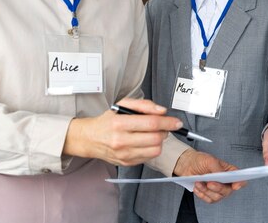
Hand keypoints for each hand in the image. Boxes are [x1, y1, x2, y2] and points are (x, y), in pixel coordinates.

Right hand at [63, 98, 182, 165]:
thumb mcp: (123, 105)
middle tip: (163, 126)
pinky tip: (145, 142)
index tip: (177, 122)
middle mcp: (121, 140)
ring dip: (159, 141)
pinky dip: (151, 148)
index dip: (168, 122)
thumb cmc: (108, 120)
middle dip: (165, 131)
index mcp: (120, 123)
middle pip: (156, 138)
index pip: (151, 123)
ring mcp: (124, 154)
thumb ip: (144, 105)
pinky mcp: (126, 163)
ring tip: (153, 134)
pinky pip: (148, 157)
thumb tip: (162, 111)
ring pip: (155, 150)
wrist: (90, 138)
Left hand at [173, 149, 244, 203]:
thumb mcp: (210, 160)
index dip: (240, 183)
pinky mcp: (209, 194)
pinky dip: (202, 194)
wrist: (188, 164)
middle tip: (209, 183)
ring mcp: (217, 189)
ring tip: (199, 182)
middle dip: (218, 188)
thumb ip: (218, 169)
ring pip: (217, 197)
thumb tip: (222, 176)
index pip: (239, 179)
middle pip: (227, 191)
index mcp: (228, 171)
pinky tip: (197, 186)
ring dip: (206, 191)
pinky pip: (208, 200)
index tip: (235, 186)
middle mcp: (225, 182)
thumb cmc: (200, 160)